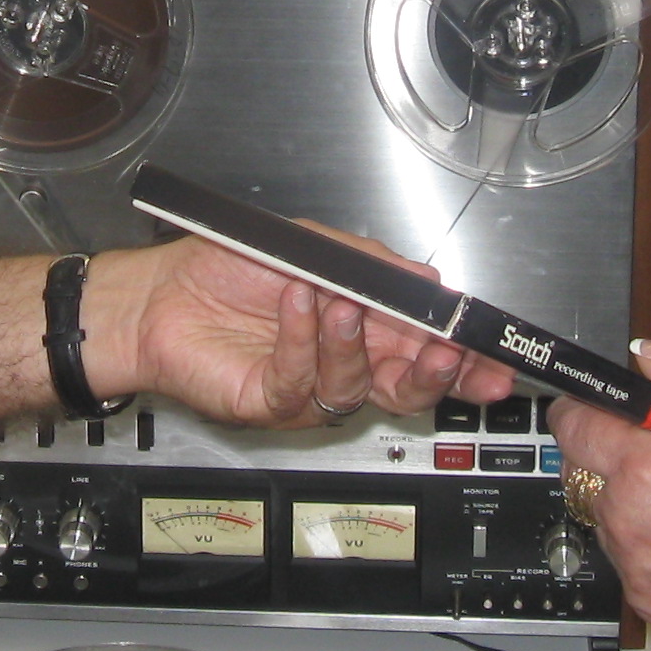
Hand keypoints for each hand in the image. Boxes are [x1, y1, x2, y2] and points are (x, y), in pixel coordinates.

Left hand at [86, 232, 518, 427]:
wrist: (161, 290)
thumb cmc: (232, 267)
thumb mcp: (313, 248)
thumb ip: (371, 266)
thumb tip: (430, 283)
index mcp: (363, 329)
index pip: (423, 351)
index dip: (459, 358)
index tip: (489, 353)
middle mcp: (340, 365)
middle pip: (405, 388)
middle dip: (434, 376)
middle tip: (446, 355)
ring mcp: (306, 388)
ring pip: (355, 387)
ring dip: (353, 343)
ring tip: (341, 304)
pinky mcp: (268, 402)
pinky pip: (298, 382)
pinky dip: (301, 341)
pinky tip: (297, 306)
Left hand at [548, 341, 650, 650]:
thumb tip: (643, 355)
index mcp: (646, 467)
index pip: (572, 426)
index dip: (585, 409)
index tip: (601, 407)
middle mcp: (629, 523)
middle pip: (585, 473)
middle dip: (616, 456)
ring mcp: (638, 570)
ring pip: (607, 519)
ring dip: (632, 504)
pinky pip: (630, 562)